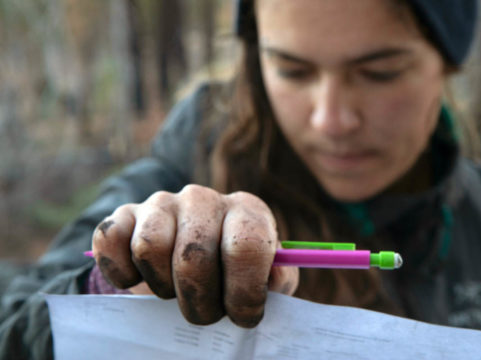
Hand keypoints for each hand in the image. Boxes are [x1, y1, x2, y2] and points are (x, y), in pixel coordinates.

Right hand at [92, 184, 298, 326]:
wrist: (188, 259)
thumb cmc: (233, 273)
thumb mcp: (266, 278)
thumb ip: (278, 280)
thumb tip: (274, 279)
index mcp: (246, 211)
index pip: (247, 246)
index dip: (244, 291)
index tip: (243, 315)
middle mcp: (204, 198)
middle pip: (194, 258)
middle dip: (200, 303)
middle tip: (207, 312)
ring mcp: (161, 203)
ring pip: (150, 249)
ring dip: (162, 287)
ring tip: (176, 291)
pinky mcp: (124, 214)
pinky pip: (110, 241)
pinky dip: (121, 271)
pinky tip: (140, 278)